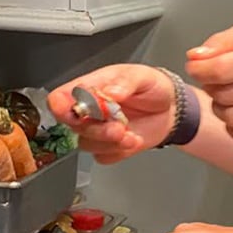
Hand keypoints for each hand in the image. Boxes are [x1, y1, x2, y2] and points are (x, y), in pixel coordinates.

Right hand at [48, 65, 176, 162]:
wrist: (171, 108)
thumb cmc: (152, 87)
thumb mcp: (141, 76)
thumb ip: (124, 82)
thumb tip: (109, 92)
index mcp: (90, 88)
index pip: (60, 98)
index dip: (61, 107)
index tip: (76, 112)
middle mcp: (89, 111)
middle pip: (73, 126)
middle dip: (97, 130)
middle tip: (119, 127)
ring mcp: (98, 130)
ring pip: (87, 144)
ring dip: (110, 143)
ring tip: (131, 134)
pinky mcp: (109, 148)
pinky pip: (103, 157)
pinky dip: (119, 152)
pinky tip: (133, 140)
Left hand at [185, 20, 232, 144]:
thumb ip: (221, 41)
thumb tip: (195, 57)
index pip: (220, 70)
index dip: (199, 70)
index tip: (197, 67)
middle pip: (222, 95)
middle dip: (211, 87)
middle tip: (220, 79)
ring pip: (229, 118)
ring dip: (221, 107)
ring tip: (231, 95)